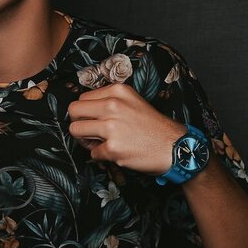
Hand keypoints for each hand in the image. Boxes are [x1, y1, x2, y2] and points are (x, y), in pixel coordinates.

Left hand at [67, 83, 185, 174]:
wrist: (174, 147)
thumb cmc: (153, 126)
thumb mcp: (133, 101)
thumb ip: (109, 101)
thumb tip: (84, 110)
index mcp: (117, 91)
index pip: (82, 98)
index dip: (85, 112)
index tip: (95, 121)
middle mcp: (112, 105)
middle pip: (73, 111)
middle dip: (79, 123)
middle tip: (91, 133)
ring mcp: (111, 127)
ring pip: (75, 131)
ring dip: (85, 140)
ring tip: (101, 143)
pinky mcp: (112, 148)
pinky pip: (92, 153)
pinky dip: (101, 156)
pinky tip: (117, 152)